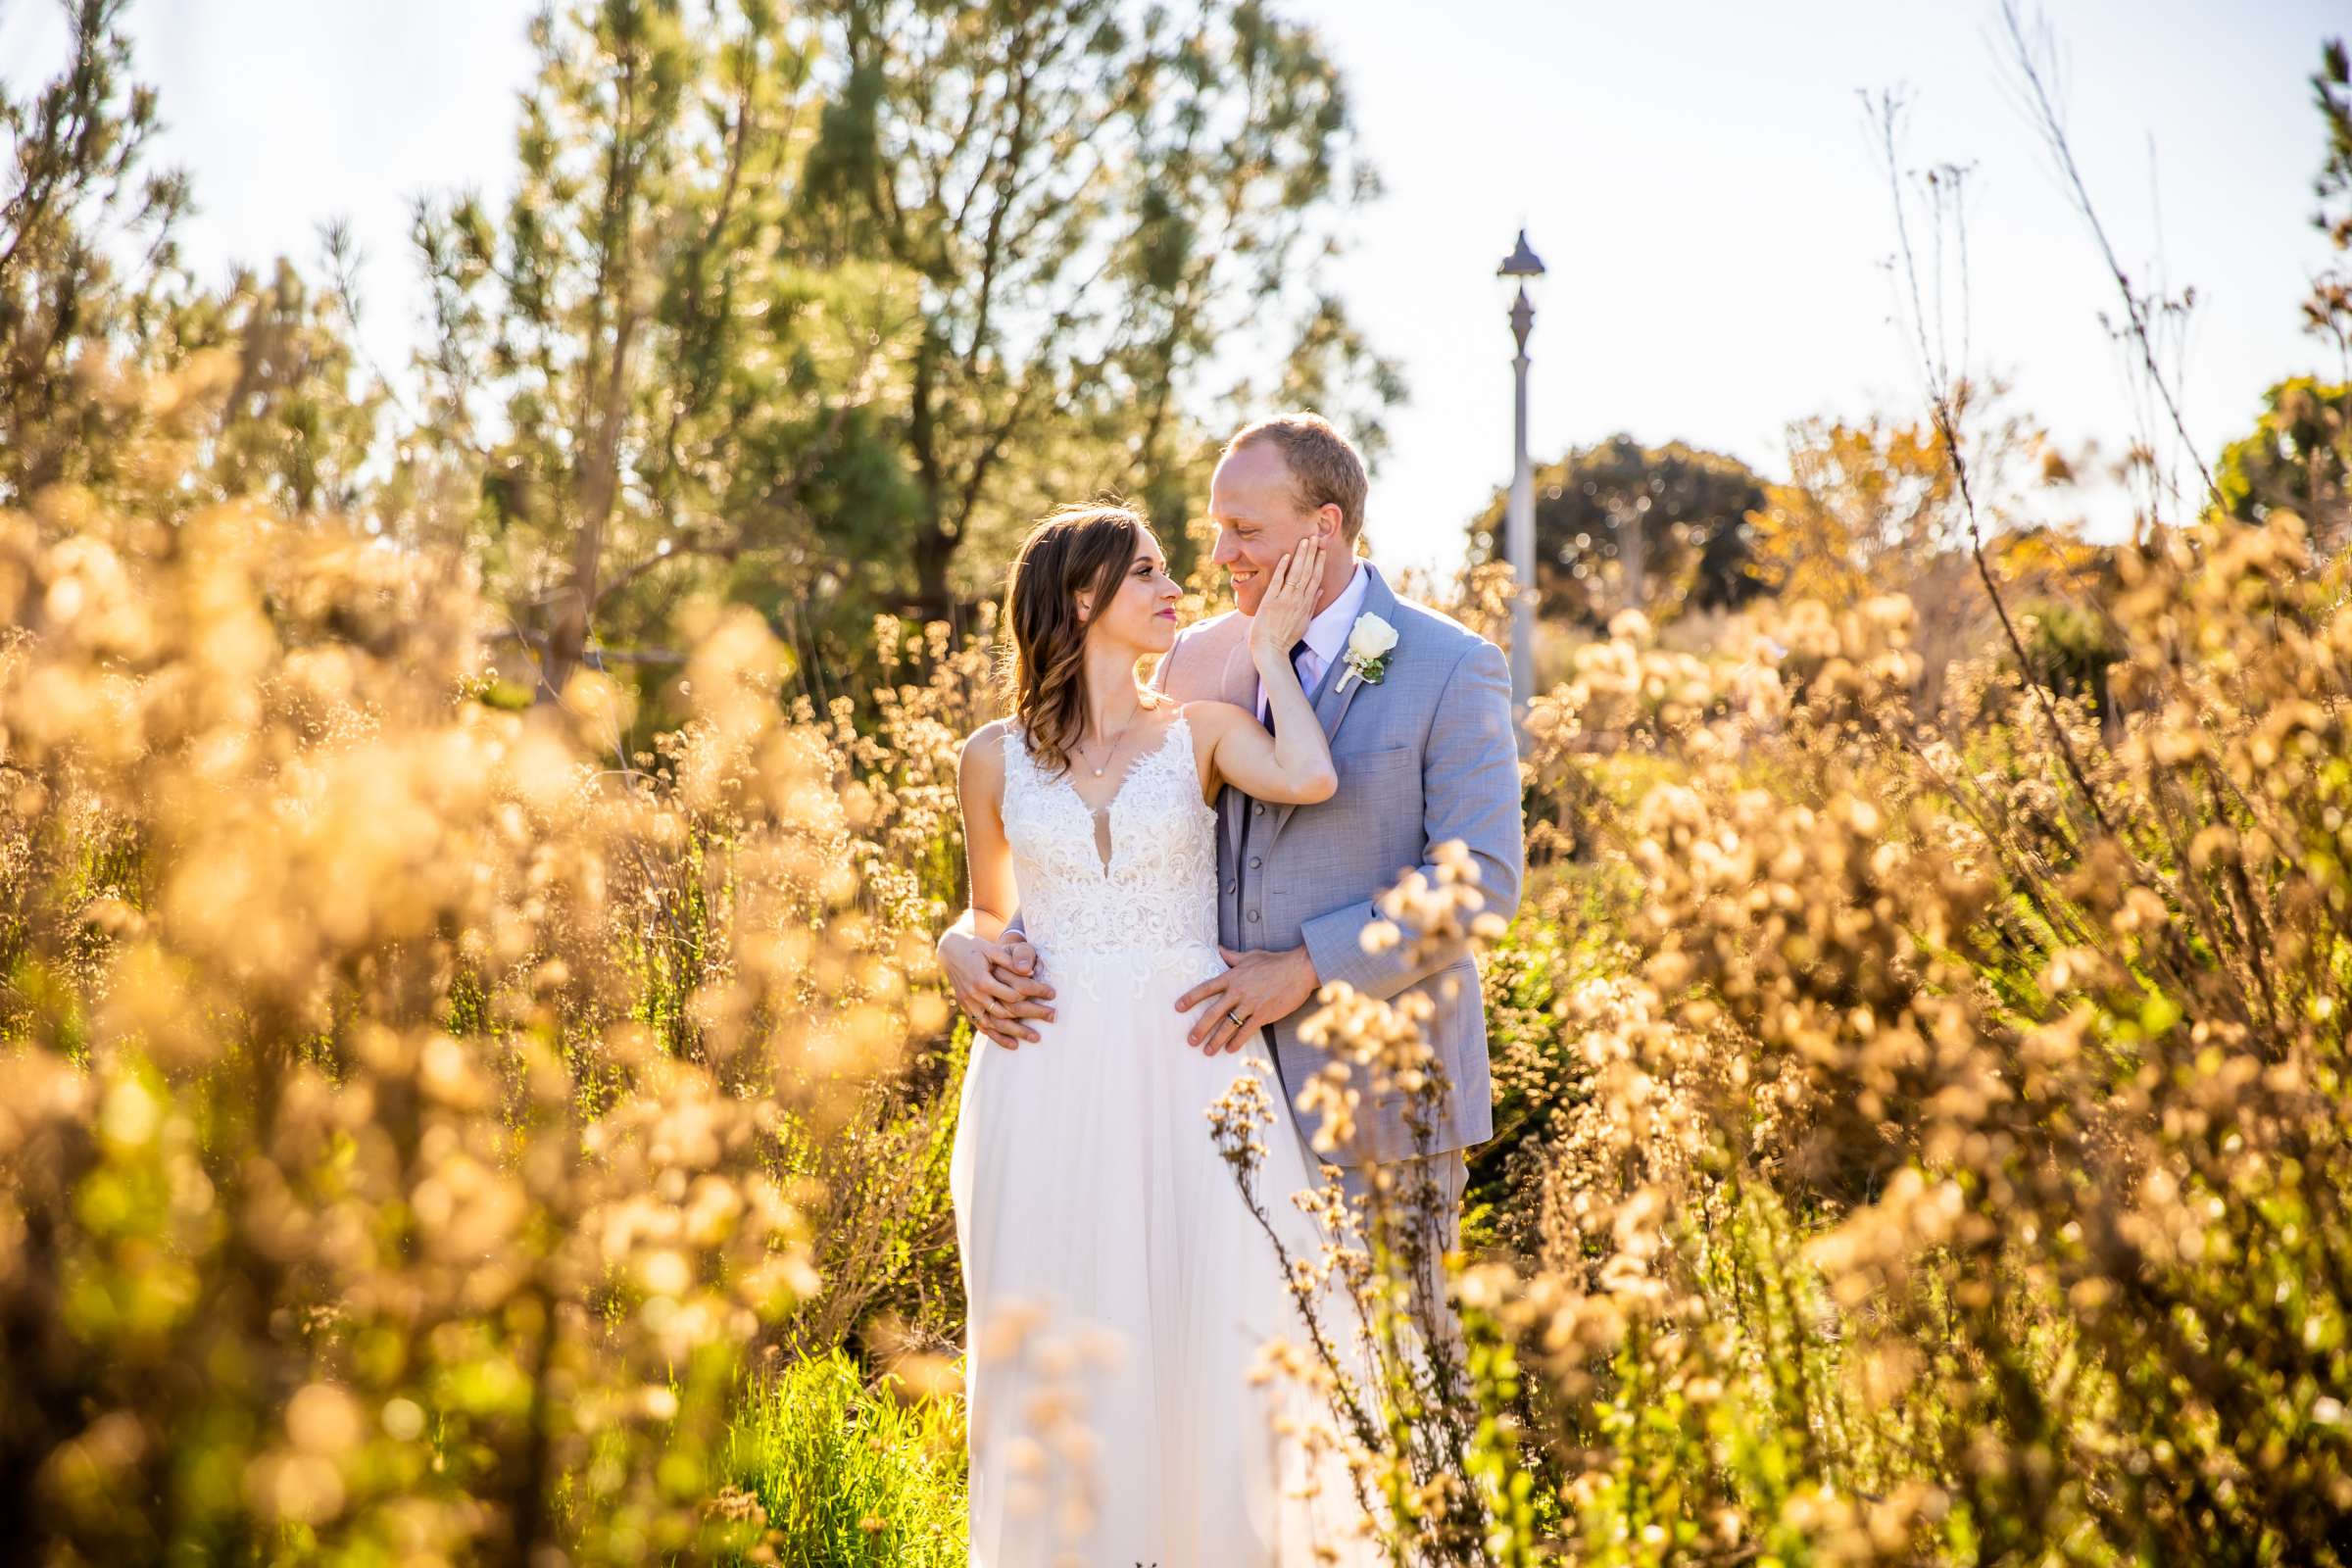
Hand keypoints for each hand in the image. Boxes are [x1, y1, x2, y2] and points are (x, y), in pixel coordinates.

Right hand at [939, 927, 1055, 1048]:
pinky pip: (983, 1027)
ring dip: (1016, 1032)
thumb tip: (1031, 971)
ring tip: (1036, 1038)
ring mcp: (970, 1005)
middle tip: (1053, 1017)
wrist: (950, 952)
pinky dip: (998, 1038)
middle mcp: (975, 996)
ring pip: (996, 1024)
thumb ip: (1010, 961)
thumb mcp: (991, 949)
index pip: (1014, 992)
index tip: (1052, 993)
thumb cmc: (975, 948)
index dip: (1035, 993)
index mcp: (982, 980)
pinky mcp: (967, 1009)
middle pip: (1008, 1011)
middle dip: (1032, 1014)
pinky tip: (1013, 1045)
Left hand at [1173, 945, 1318, 1053]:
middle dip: (1200, 1028)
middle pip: (1213, 1013)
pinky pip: (1246, 1031)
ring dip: (1216, 1040)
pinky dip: (1237, 1042)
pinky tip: (1229, 1049)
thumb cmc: (1275, 961)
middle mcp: (1238, 991)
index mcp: (1232, 976)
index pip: (1206, 988)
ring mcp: (1251, 1004)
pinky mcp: (1264, 1014)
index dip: (1190, 998)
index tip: (1178, 1008)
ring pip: (1228, 1026)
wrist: (1299, 969)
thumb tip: (1219, 948)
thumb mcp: (1250, 956)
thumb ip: (1232, 956)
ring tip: (1207, 1051)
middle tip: (1190, 1040)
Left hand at [1247, 536, 1324, 669]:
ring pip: (1296, 574)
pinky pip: (1278, 581)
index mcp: (1306, 604)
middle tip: (1315, 537)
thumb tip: (1321, 589)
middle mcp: (1298, 600)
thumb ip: (1312, 603)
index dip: (1319, 562)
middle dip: (1312, 553)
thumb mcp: (1304, 622)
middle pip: (1308, 572)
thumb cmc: (1286, 638)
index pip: (1316, 579)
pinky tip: (1286, 556)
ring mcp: (1284, 600)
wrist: (1271, 650)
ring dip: (1301, 556)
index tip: (1322, 549)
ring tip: (1305, 541)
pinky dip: (1282, 568)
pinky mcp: (1270, 601)